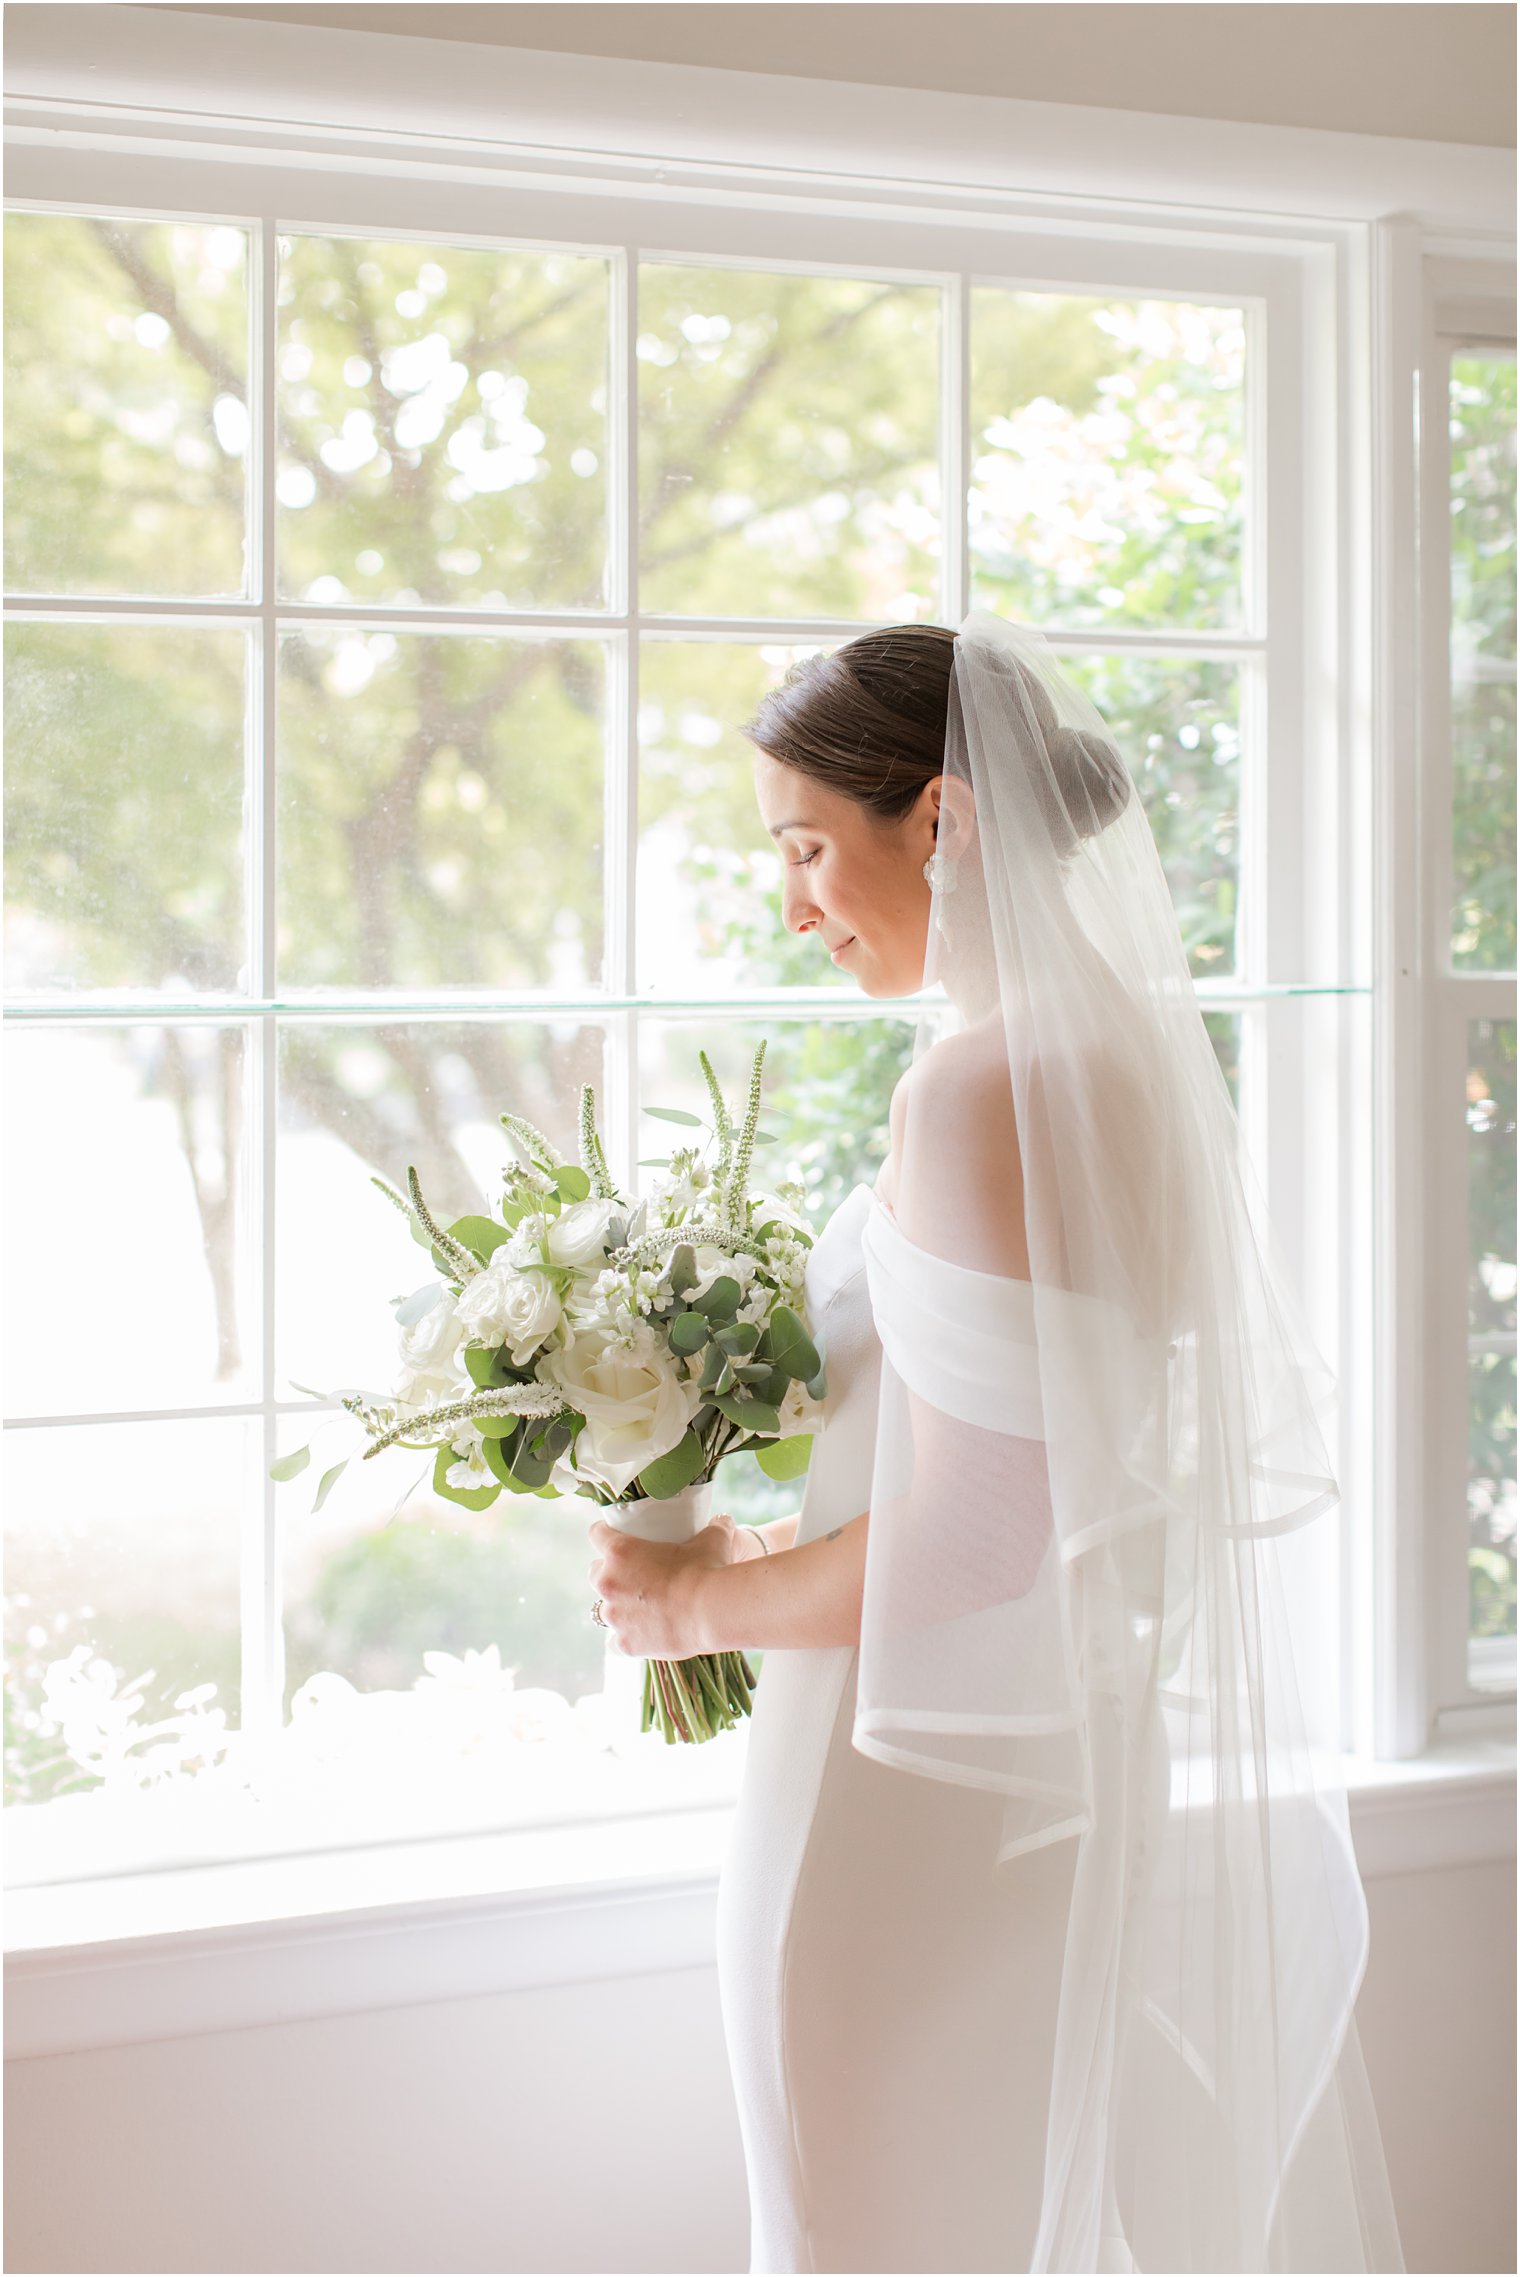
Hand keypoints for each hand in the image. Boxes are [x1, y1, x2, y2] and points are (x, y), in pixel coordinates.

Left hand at [586, 1510, 744, 1658]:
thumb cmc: (708, 1569)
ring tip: (641, 1608)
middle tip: (634, 1576)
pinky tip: (640, 1636)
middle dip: (610, 1574)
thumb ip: (713, 1527)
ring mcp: (614, 1616)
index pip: (596, 1533)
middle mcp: (609, 1582)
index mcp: (620, 1551)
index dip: (606, 1534)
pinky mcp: (625, 1643)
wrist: (711, 1611)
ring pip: (603, 1609)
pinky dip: (626, 1638)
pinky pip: (615, 1642)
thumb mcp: (712, 1539)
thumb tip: (723, 1519)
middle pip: (595, 1573)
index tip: (615, 1536)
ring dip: (618, 1607)